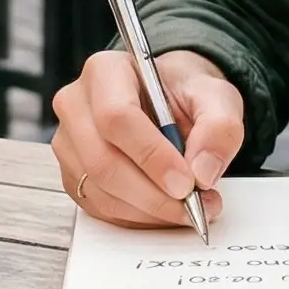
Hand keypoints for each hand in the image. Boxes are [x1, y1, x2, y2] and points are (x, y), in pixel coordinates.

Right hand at [52, 48, 240, 229]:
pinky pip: (100, 207)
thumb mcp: (217, 97)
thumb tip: (203, 172)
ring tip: (190, 208)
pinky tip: (165, 210)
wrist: (170, 103)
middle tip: (195, 205)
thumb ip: (219, 127)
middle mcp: (76, 104)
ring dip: (150, 210)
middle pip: (103, 161)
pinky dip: (138, 217)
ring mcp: (68, 142)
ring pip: (101, 190)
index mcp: (105, 71)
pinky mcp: (72, 175)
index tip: (187, 182)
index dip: (151, 156)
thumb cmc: (186, 94)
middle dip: (153, 194)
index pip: (116, 117)